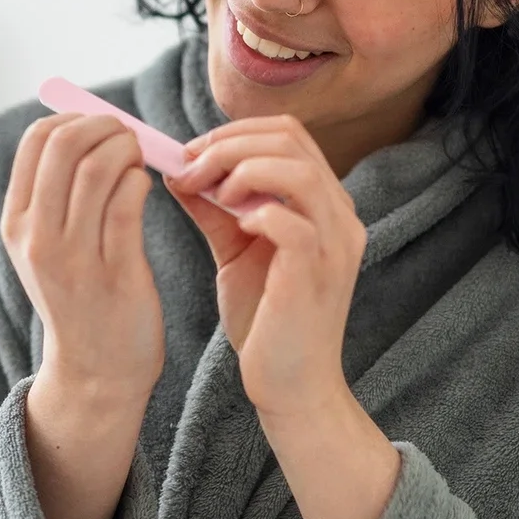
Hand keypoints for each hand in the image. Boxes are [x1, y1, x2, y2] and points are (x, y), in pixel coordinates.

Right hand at [0, 112, 162, 518]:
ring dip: (129, 151)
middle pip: (66, 145)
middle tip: (128, 137)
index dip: (74, 119)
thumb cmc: (81, 298)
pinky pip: (128, 202)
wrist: (96, 372)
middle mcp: (36, 237)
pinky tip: (148, 188)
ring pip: (98, 168)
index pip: (37, 140)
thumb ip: (54, 193)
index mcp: (17, 223)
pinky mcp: (114, 272)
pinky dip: (142, 182)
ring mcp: (73, 257)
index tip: (99, 127)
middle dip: (105, 128)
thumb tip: (82, 127)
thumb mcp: (46, 247)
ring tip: (140, 163)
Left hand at [166, 116, 364, 416]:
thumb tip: (179, 170)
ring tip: (209, 192)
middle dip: (228, 146)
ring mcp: (333, 245)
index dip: (234, 132)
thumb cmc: (266, 319)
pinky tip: (235, 226)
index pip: (288, 133)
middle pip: (290, 140)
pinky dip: (256, 213)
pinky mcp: (316, 275)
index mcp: (324, 203)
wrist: (290, 385)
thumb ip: (215, 208)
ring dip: (240, 171)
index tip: (191, 154)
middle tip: (188, 168)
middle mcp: (339, 216)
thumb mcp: (235, 250)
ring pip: (296, 172)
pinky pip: (292, 224)